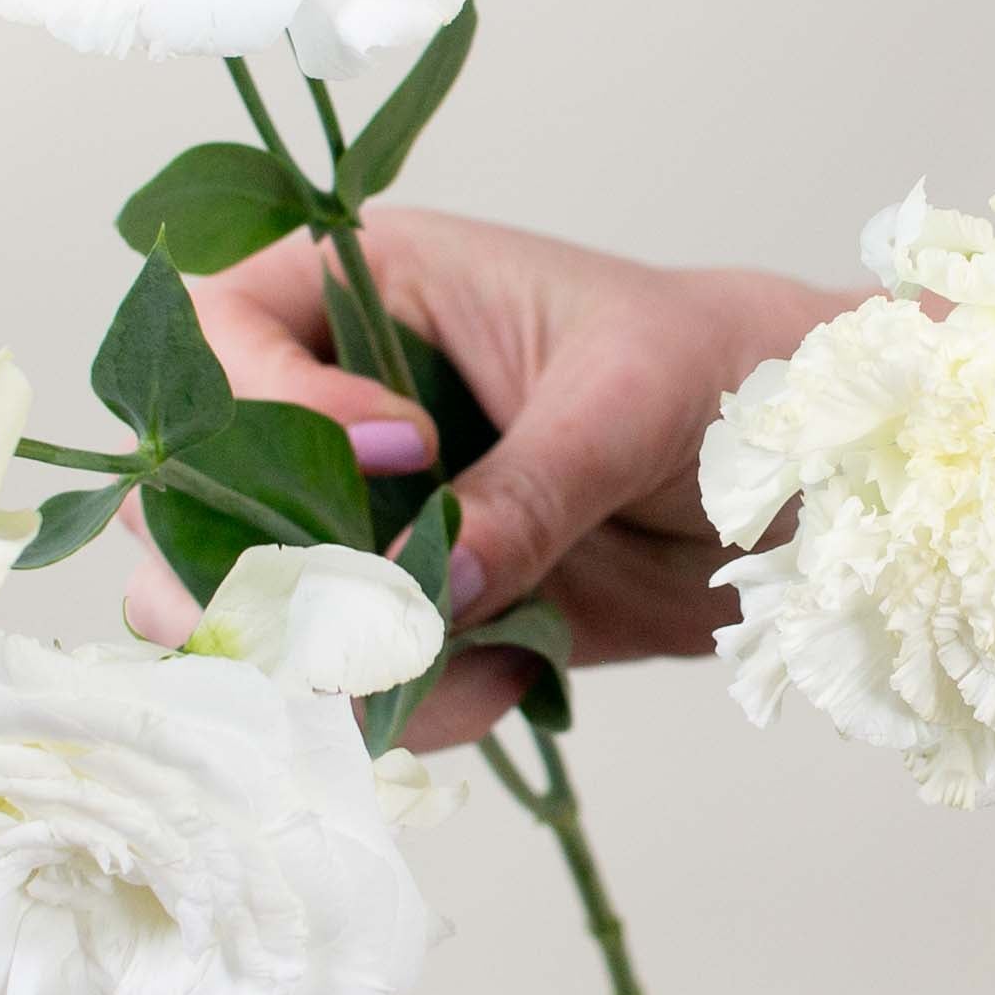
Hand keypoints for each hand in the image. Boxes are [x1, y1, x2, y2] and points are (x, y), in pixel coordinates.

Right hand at [122, 212, 847, 747]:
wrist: (804, 479)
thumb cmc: (723, 373)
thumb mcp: (630, 402)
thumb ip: (531, 485)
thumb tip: (429, 586)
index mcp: (367, 289)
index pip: (221, 329)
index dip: (275, 402)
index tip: (409, 450)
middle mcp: (336, 407)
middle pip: (190, 490)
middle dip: (258, 565)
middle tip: (370, 606)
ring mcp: (365, 522)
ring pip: (247, 607)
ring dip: (320, 660)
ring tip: (441, 662)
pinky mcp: (416, 615)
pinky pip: (351, 683)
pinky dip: (412, 705)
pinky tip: (518, 676)